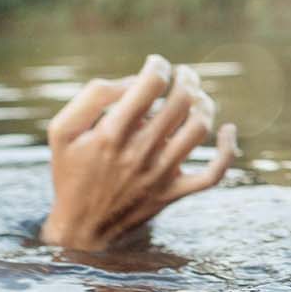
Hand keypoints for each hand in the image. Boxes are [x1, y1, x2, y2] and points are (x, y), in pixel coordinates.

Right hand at [39, 54, 239, 248]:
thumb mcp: (62, 131)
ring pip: (199, 129)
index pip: (150, 86)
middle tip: (184, 73)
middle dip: (186, 78)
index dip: (158, 65)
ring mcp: (161, 175)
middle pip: (180, 102)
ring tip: (198, 94)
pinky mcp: (174, 193)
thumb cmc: (71, 173)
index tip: (156, 63)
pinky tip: (228, 130)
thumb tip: (133, 81)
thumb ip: (93, 97)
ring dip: (205, 103)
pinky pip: (213, 174)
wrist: (82, 228)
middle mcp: (140, 153)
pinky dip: (227, 151)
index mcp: (111, 134)